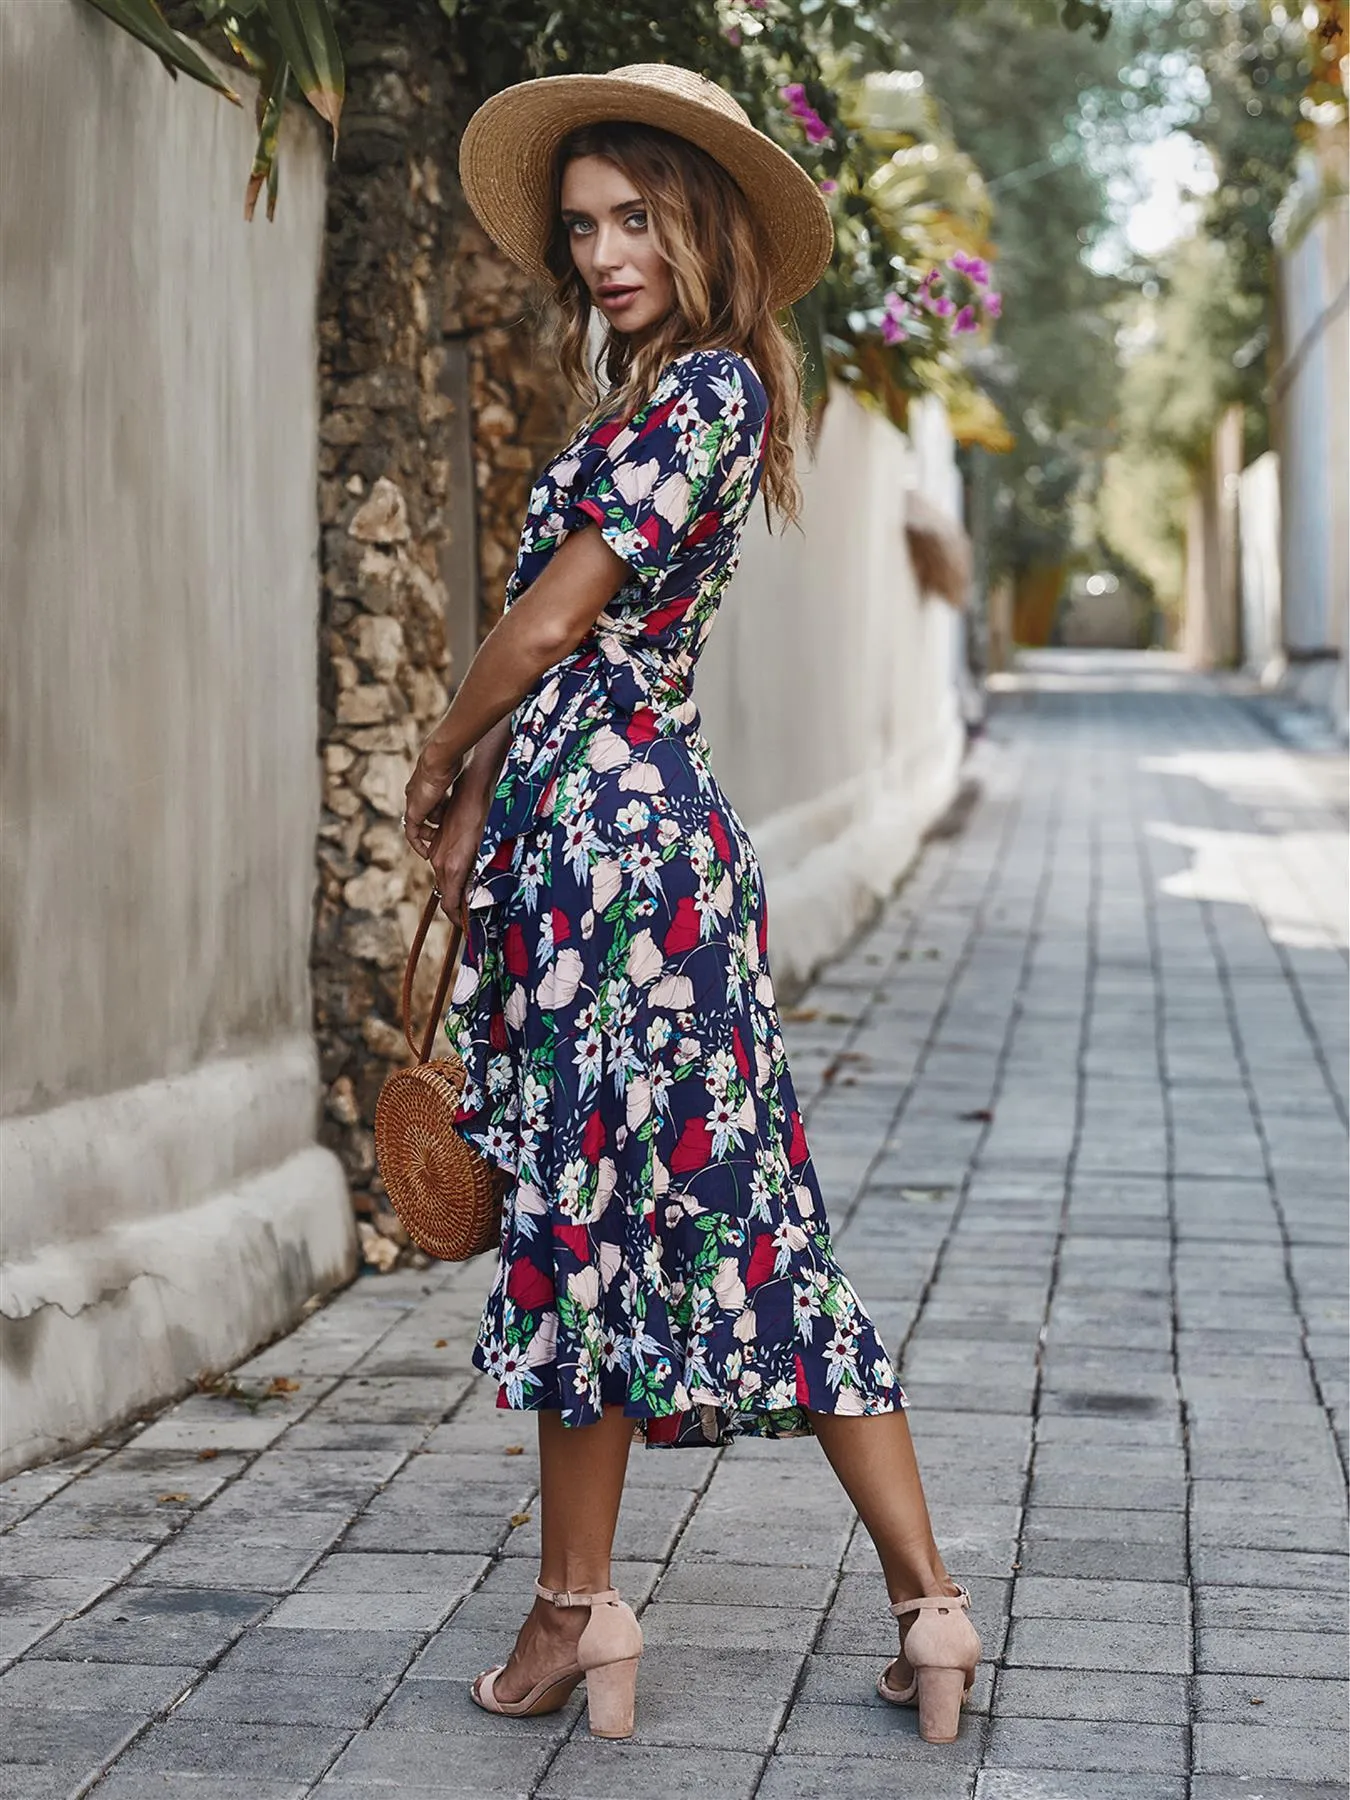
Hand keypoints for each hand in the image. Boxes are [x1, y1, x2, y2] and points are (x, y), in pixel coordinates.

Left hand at [403, 750, 462, 858]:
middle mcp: (416, 796)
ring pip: (419, 825)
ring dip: (429, 835)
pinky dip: (418, 844)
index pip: (429, 803)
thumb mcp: (454, 776)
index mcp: (425, 786)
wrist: (438, 762)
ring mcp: (413, 804)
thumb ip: (457, 783)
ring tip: (439, 844)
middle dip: (433, 828)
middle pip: (423, 816)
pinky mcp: (413, 813)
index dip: (438, 814)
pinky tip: (426, 853)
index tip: (446, 822)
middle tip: (443, 838)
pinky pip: (412, 834)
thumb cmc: (449, 764)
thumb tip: (473, 787)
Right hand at [427, 784, 491, 917]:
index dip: (458, 920)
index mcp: (453, 867)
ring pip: (443, 881)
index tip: (467, 928)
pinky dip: (451, 877)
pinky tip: (465, 874)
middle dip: (457, 908)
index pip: (450, 905)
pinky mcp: (435, 844)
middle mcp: (439, 862)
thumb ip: (480, 875)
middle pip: (445, 895)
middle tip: (472, 917)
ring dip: (455, 891)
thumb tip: (479, 896)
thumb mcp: (487, 850)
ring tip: (471, 897)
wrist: (471, 791)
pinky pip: (441, 867)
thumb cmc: (484, 819)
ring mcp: (435, 853)